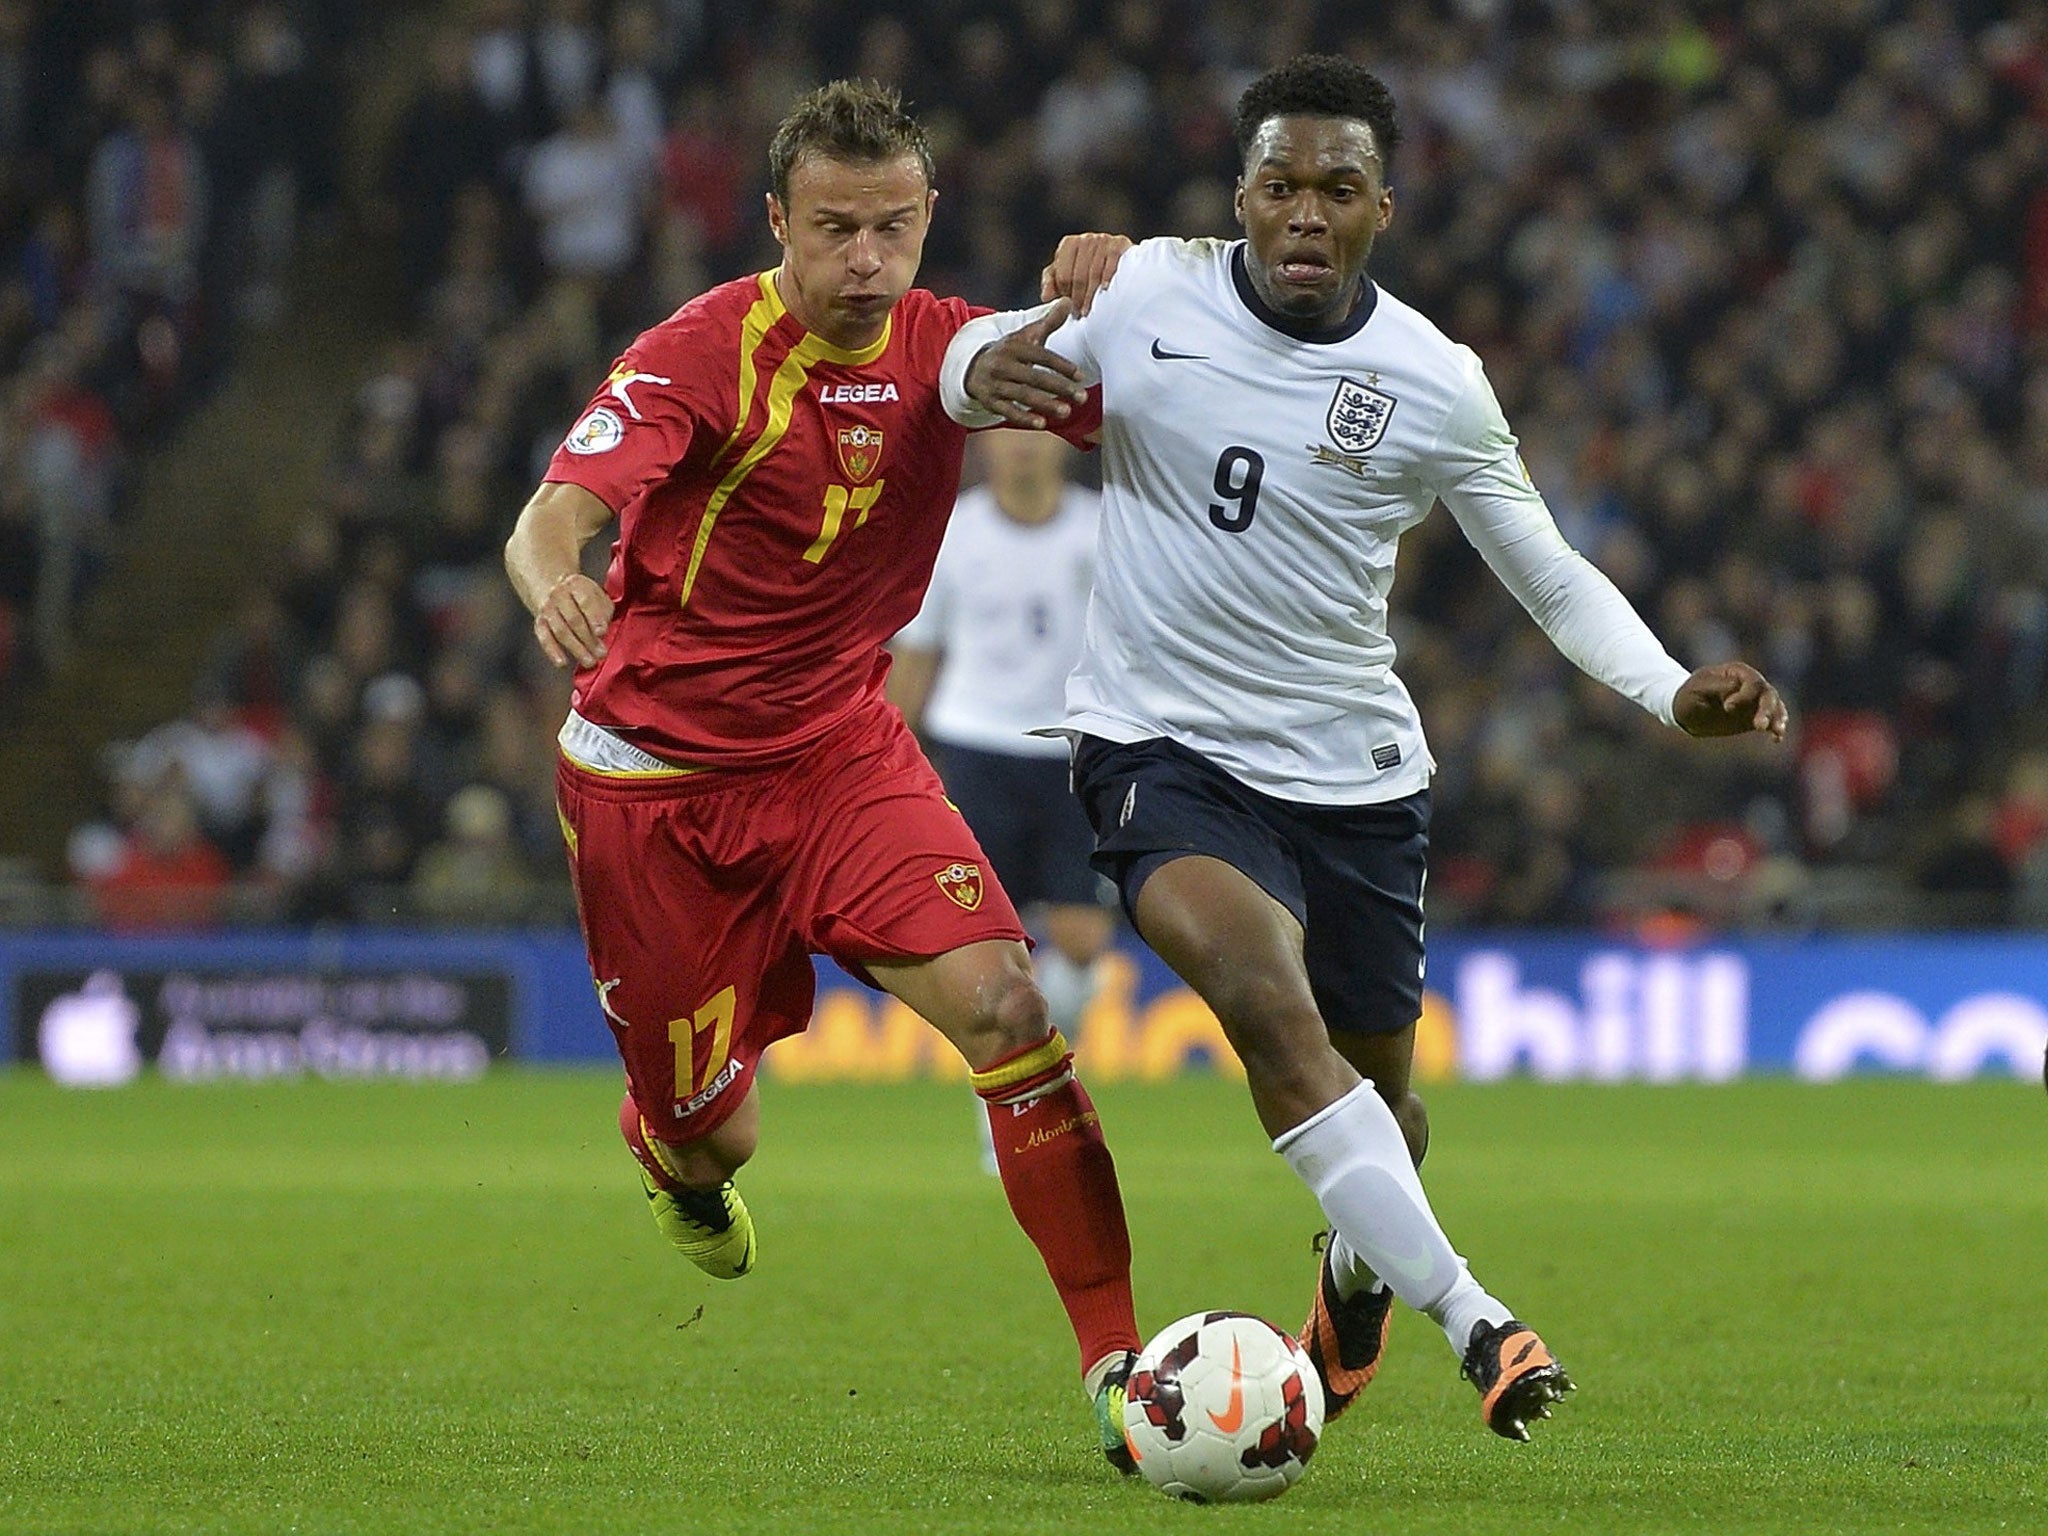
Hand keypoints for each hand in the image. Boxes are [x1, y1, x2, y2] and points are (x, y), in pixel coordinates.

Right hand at [534, 572, 613, 668]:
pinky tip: (562, 663)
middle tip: (601, 654)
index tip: (602, 632)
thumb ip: (603, 611)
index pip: (585, 601)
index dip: (594, 618)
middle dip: (589, 639)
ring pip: (561, 630)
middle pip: (574, 619)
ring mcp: (547, 609)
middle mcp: (559, 594)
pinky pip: (544, 638)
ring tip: (589, 662)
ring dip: (576, 648)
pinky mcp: (540, 622)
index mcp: (576, 584)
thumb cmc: (583, 597)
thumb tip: (602, 631)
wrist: (554, 589)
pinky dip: (552, 651)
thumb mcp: (598, 596)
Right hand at [962, 300, 1087, 429]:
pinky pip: (1008, 411)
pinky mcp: (990, 401)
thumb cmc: (1008, 353)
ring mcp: (995, 384)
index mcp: (1013, 346)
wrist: (972, 368)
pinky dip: (1024, 418)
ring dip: (1045, 404)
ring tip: (1066, 411)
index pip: (1041, 355)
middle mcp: (1002, 364)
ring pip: (1022, 395)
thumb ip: (1048, 322)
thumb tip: (1068, 302)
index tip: (1081, 377)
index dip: (1061, 366)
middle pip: (1034, 376)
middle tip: (1082, 397)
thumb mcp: (1024, 336)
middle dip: (1059, 387)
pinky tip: (1042, 424)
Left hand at [1040, 232, 1130, 315]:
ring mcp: (1103, 240)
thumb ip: (1051, 283)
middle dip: (1077, 298)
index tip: (1068, 309)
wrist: (1120, 257)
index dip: (1065, 294)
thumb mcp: (1066, 274)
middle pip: (1078, 275)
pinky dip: (1107, 277)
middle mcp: (1085, 239)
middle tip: (1078, 315)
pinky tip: (1104, 289)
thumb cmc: (1087, 268)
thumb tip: (1045, 297)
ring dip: (1090, 295)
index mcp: (1069, 244)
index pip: (1063, 274)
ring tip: (1088, 311)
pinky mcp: (1119, 243)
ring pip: (1094, 273)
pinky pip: (1111, 263)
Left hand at [1673, 662, 1788, 740]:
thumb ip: (1716, 687)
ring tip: (1777, 732)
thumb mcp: (1697, 689)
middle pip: (1768, 694)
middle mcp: (1750, 684)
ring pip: (1774, 706)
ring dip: (1777, 719)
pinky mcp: (1754, 716)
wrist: (1685, 711)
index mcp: (1736, 672)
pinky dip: (1776, 729)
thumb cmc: (1688, 695)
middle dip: (1767, 709)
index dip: (1744, 695)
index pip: (1751, 682)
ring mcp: (1754, 701)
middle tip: (1759, 726)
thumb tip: (1735, 686)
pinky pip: (1771, 721)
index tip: (1727, 708)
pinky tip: (1776, 739)